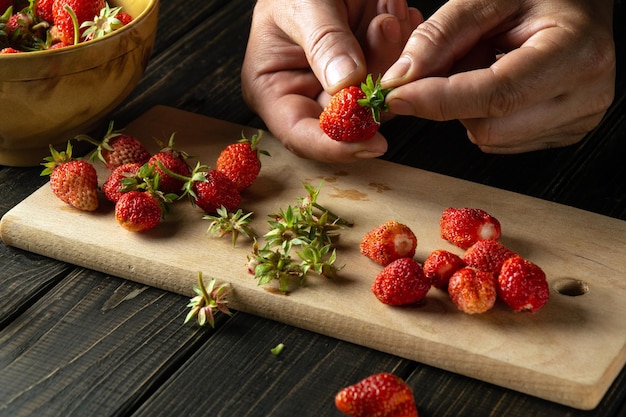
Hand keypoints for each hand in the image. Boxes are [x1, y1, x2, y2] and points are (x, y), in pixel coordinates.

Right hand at [241, 0, 421, 161]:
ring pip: (378, 99)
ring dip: (393, 58)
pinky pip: (395, 76)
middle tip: (386, 33)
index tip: (371, 143)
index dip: (335, 146)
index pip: (301, 134)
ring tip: (387, 14)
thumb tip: (345, 84)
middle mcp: (307, 94)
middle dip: (375, 88)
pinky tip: (395, 15)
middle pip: (348, 122)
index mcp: (274, 89)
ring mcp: (341, 84)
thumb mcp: (301, 5)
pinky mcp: (368, 68)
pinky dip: (403, 46)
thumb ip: (324, 42)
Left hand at [381, 0, 615, 152]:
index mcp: (576, 52)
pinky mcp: (564, 133)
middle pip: (489, 127)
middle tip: (450, 64)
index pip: (496, 94)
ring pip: (491, 138)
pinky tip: (496, 85)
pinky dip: (484, 116)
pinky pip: (501, 141)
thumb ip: (441, 35)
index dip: (439, 100)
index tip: (397, 96)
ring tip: (484, 66)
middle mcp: (585, 94)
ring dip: (467, 109)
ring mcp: (577, 119)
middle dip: (452, 102)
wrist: (578, 6)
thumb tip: (400, 79)